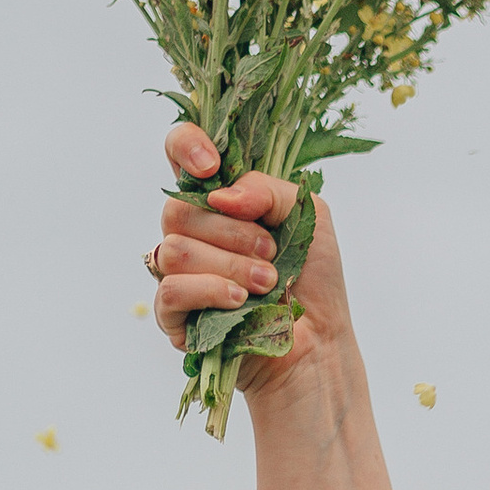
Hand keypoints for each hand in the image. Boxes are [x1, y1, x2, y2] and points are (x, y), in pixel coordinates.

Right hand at [149, 124, 353, 400]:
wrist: (319, 343)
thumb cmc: (313, 280)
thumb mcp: (309, 216)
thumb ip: (267, 188)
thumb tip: (219, 196)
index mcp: (218, 200)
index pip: (180, 151)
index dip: (186, 146)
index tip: (212, 166)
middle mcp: (192, 232)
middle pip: (177, 209)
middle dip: (233, 232)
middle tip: (272, 253)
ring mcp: (179, 273)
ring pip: (175, 250)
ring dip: (229, 266)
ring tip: (267, 283)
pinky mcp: (174, 316)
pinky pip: (170, 290)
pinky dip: (209, 291)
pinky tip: (240, 303)